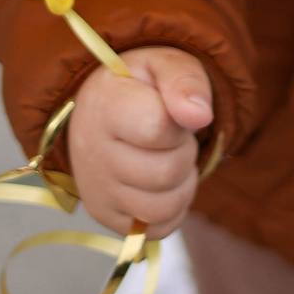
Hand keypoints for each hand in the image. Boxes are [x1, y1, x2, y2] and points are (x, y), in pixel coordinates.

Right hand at [67, 46, 213, 239]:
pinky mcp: (106, 217)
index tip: (168, 110)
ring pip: (164, 207)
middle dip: (183, 152)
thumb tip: (201, 116)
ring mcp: (97, 191)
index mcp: (105, 107)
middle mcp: (92, 154)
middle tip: (171, 136)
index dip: (178, 123)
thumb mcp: (163, 65)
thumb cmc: (139, 85)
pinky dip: (171, 208)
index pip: (157, 129)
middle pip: (166, 173)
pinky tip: (160, 182)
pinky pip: (158, 228)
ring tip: (166, 157)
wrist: (99, 108)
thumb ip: (184, 81)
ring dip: (181, 183)